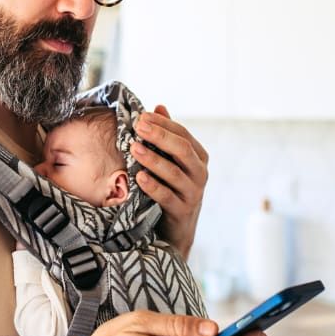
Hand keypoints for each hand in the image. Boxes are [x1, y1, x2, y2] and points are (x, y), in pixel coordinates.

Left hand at [130, 105, 208, 258]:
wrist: (176, 229)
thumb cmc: (171, 188)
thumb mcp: (172, 162)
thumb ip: (167, 136)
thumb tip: (159, 106)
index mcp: (198, 158)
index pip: (183, 134)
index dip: (163, 124)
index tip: (142, 116)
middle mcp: (200, 173)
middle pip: (182, 149)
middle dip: (159, 136)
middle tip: (138, 126)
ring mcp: (193, 193)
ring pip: (174, 172)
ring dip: (153, 159)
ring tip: (134, 148)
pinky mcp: (182, 211)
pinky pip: (167, 196)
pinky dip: (153, 186)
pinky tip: (138, 177)